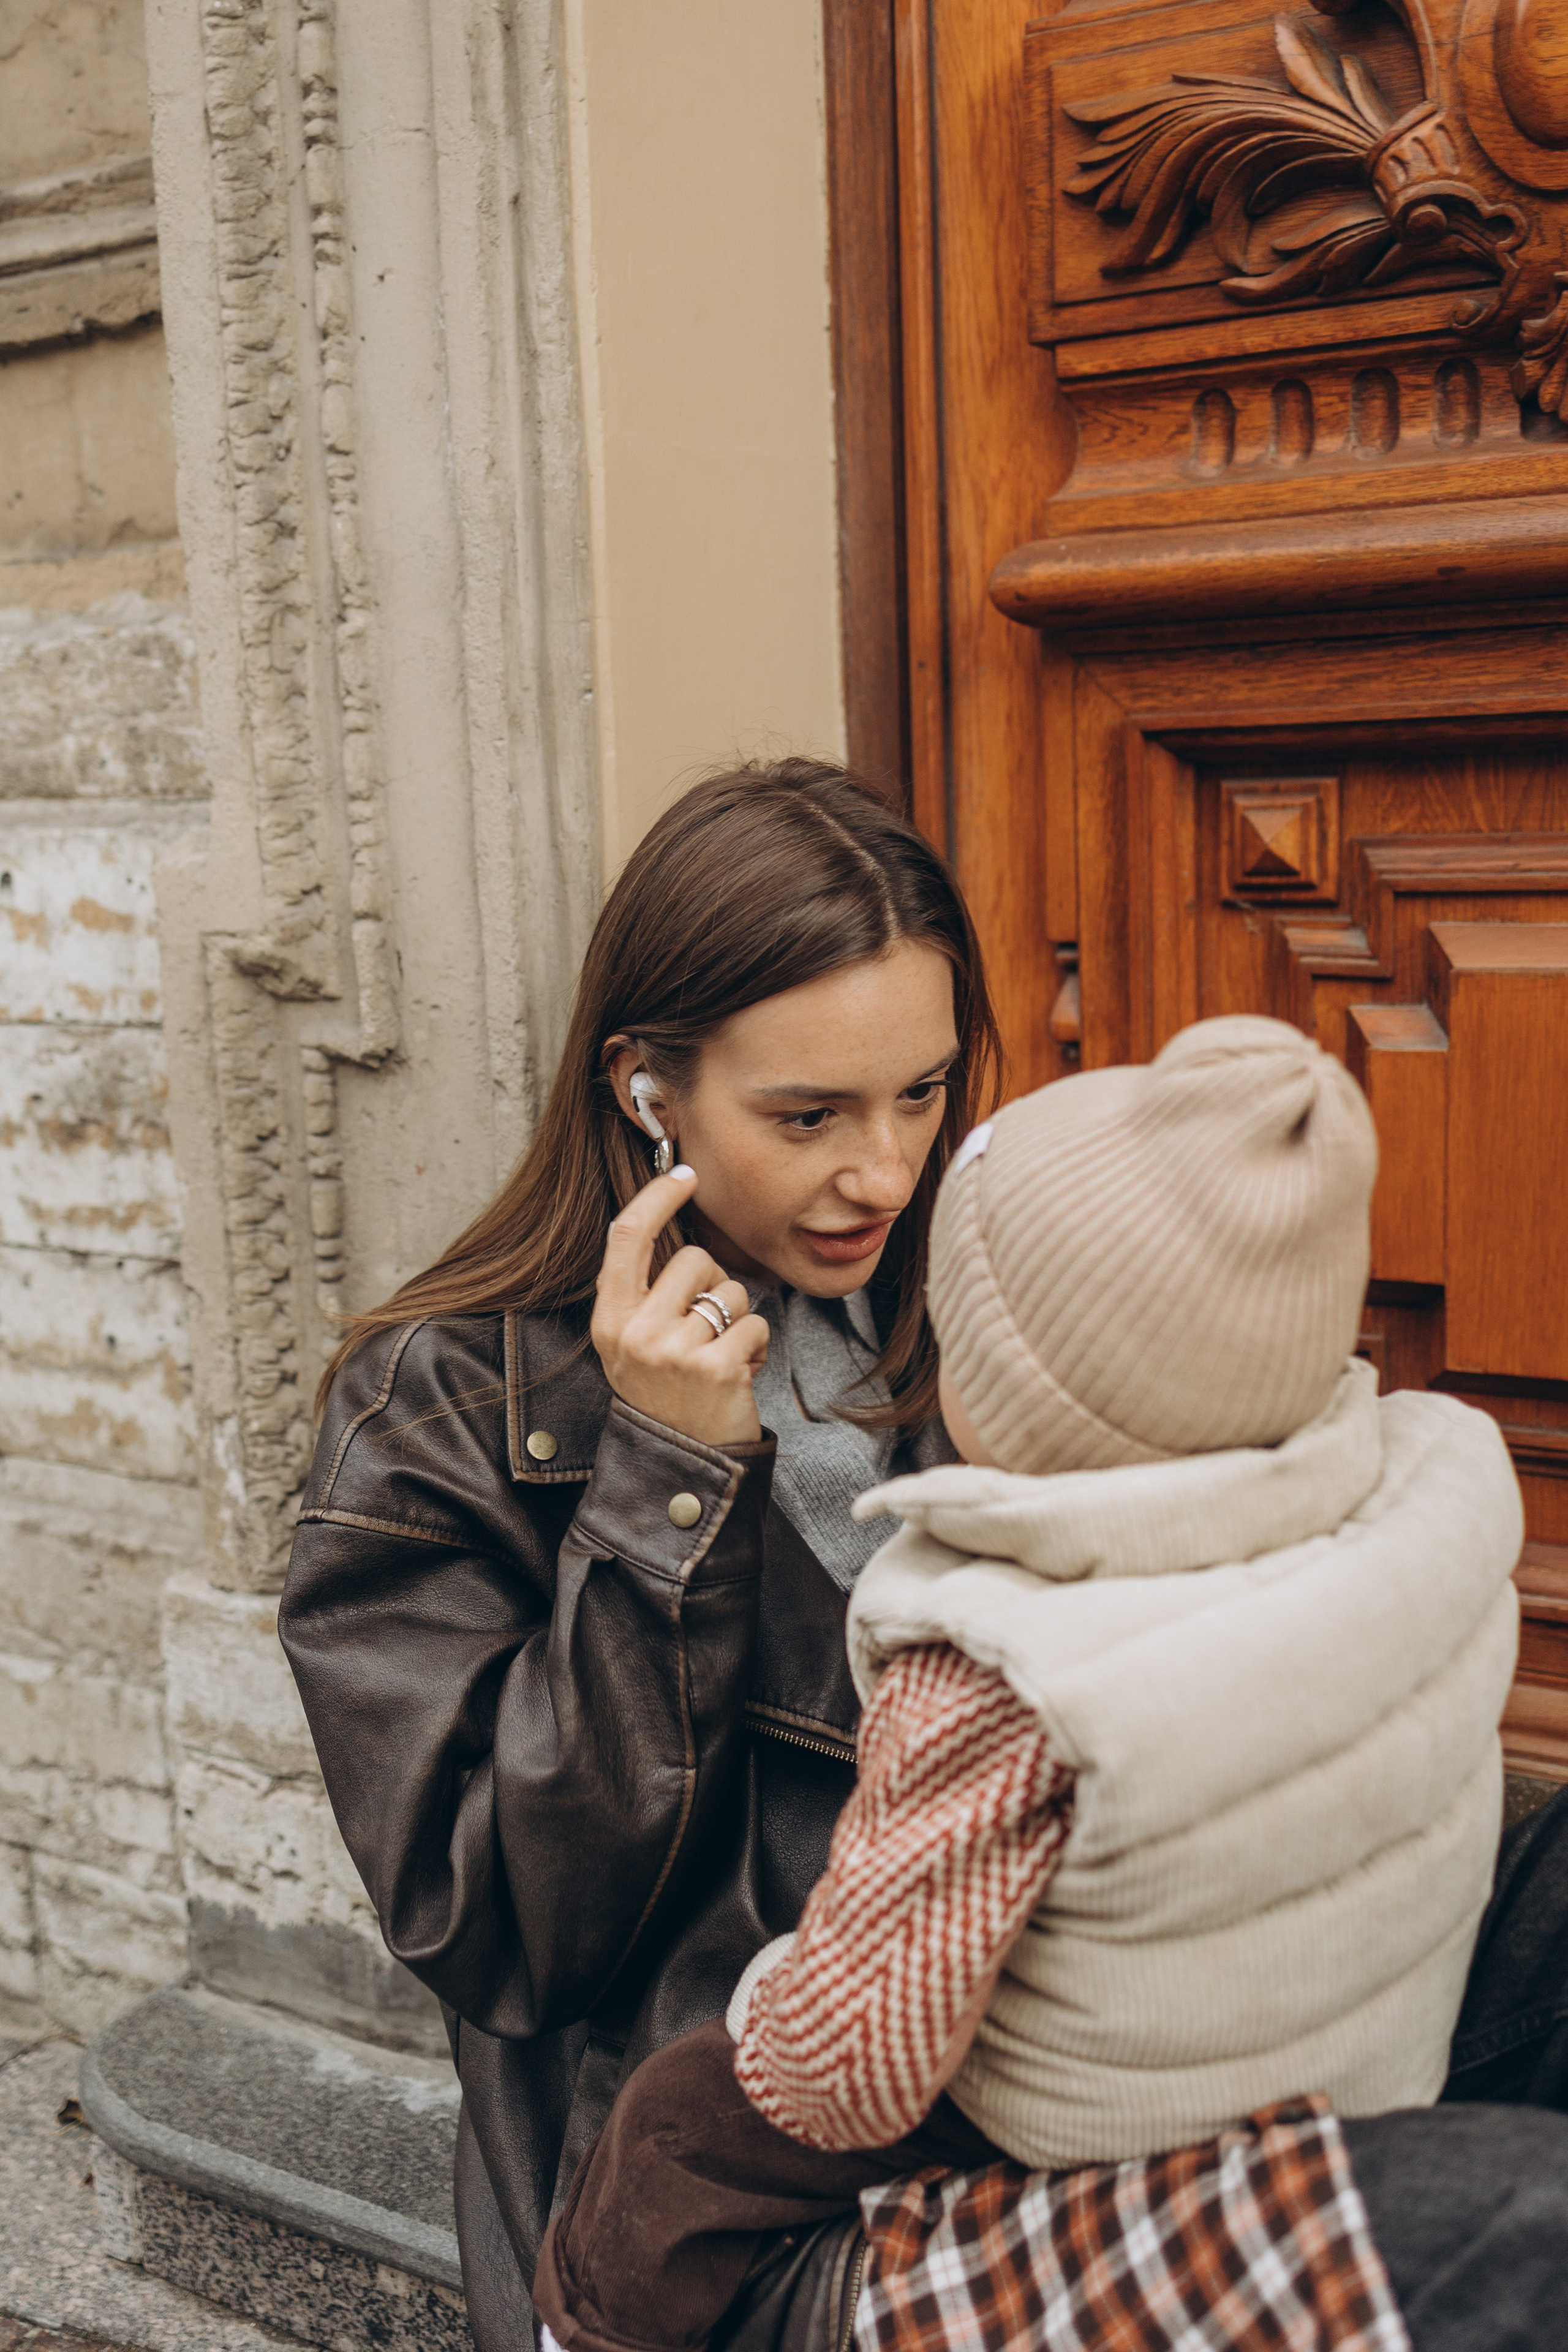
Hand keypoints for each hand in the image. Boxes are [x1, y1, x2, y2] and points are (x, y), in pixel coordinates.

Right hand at [591, 1169, 770, 1445]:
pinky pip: (755, 1325)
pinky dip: (756, 1348)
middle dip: (712, 1286)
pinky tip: (737, 1376)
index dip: (656, 1197)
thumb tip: (672, 1226)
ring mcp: (674, 1351)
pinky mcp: (715, 1368)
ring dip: (736, 1321)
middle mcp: (635, 1332)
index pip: (626, 1237)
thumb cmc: (665, 1394)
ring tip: (718, 1359)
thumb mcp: (633, 1343)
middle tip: (704, 1331)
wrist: (680, 1464)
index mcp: (610, 1319)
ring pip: (730, 1291)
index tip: (684, 1174)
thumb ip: (646, 1293)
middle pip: (693, 1259)